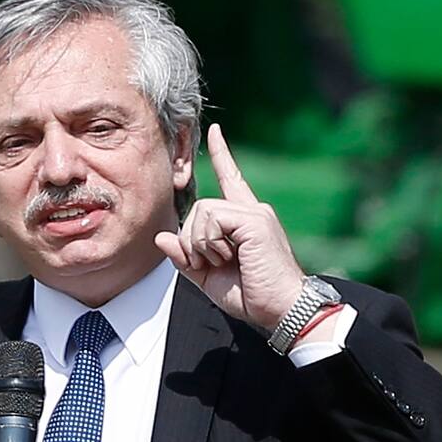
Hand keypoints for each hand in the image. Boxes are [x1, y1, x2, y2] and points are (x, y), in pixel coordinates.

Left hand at [155, 123, 305, 330]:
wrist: (280, 309)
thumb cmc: (251, 295)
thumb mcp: (208, 277)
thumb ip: (185, 257)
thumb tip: (161, 238)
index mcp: (245, 220)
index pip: (231, 179)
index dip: (222, 155)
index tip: (215, 132)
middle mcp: (252, 210)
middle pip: (200, 207)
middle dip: (193, 239)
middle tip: (212, 263)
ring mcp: (255, 213)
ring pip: (204, 211)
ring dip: (202, 243)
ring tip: (224, 261)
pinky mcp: (255, 221)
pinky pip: (213, 219)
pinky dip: (210, 242)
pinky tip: (228, 257)